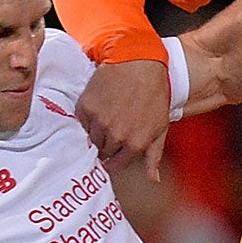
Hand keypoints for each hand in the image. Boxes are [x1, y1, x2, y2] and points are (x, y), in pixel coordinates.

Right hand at [77, 58, 171, 178]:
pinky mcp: (86, 107)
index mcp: (135, 144)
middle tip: (112, 130)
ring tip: (106, 117)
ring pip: (90, 139)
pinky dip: (87, 118)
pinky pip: (81, 122)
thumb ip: (154, 156)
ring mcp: (99, 122)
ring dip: (96, 133)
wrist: (139, 62)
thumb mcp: (160, 127)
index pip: (115, 165)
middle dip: (107, 146)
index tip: (114, 154)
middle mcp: (115, 136)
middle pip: (102, 153)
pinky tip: (98, 107)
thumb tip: (153, 180)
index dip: (114, 160)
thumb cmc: (154, 94)